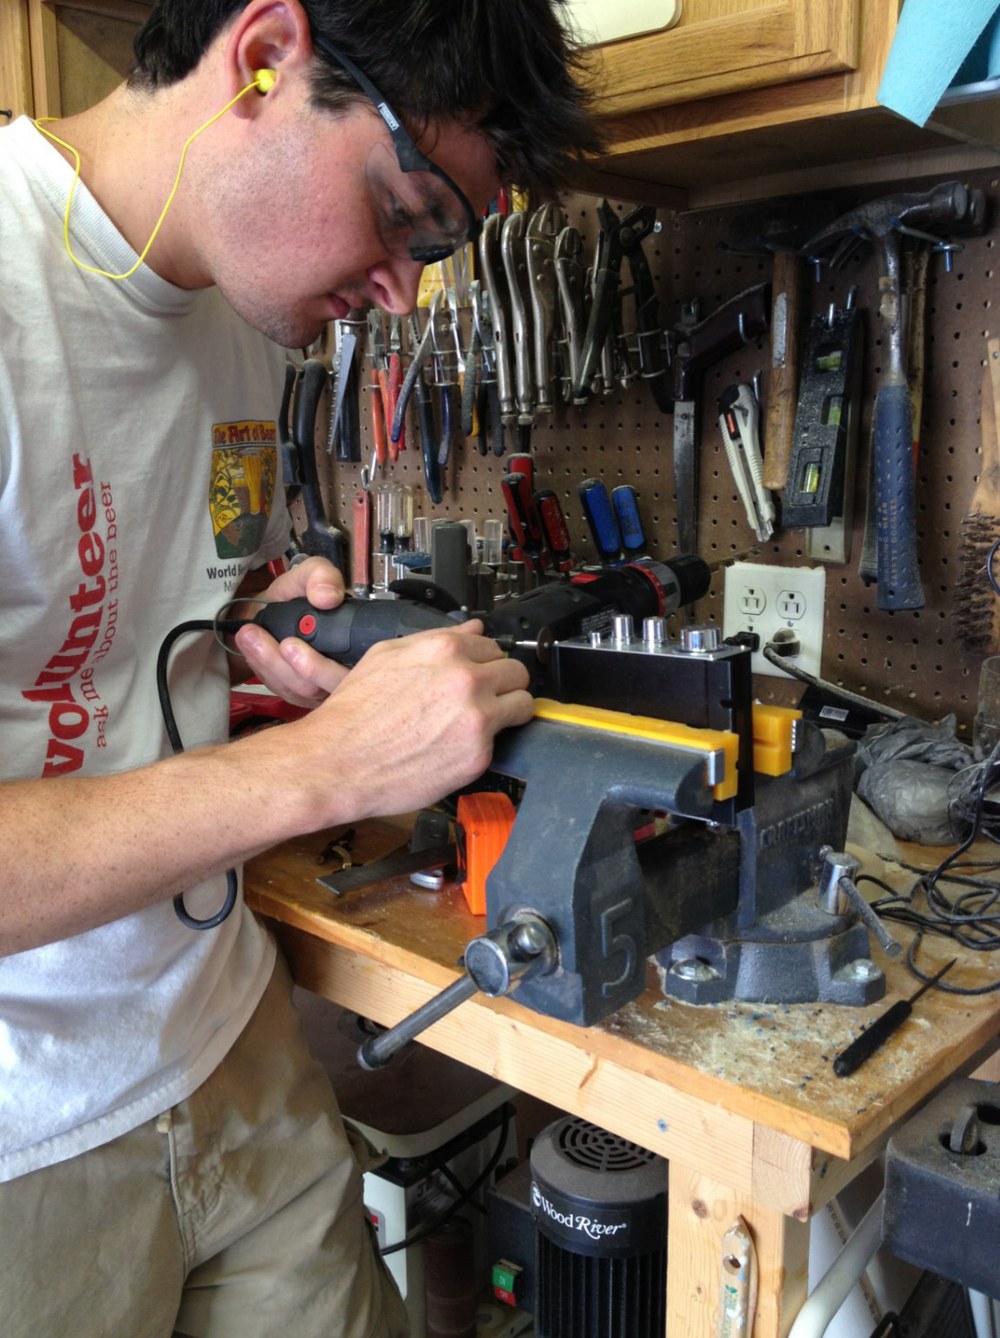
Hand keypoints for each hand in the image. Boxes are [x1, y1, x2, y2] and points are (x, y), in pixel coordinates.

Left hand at [233, 557, 346, 706]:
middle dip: (294, 668)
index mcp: (359, 643)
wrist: (272, 609)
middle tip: (273, 642)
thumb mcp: (310, 572)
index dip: (326, 666)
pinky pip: (287, 692)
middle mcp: (347, 671)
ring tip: (250, 637)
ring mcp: (325, 687)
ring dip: (273, 665)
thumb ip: (322, 575)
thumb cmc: (298, 595)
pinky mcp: (302, 694)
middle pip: (326, 686)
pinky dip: (265, 671)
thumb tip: (327, 597)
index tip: (292, 645)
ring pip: (304, 691)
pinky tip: (251, 650)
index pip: (358, 669)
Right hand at [297, 620, 533, 820]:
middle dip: (504, 683)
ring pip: (523, 704)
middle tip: (486, 698)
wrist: (336, 762)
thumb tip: (471, 629)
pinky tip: (459, 746)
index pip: (492, 645)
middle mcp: (466, 680)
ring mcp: (476, 718)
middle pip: (516, 671)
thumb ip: (434, 640)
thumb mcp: (386, 657)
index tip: (479, 673)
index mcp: (444, 650)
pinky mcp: (479, 754)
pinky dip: (486, 745)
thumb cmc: (353, 715)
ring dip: (509, 711)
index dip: (484, 661)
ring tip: (484, 722)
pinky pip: (502, 742)